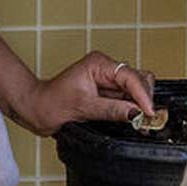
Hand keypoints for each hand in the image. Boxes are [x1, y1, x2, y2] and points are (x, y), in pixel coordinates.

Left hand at [27, 51, 155, 135]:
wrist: (37, 110)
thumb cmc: (51, 103)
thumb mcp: (82, 108)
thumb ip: (111, 109)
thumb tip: (135, 113)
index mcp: (99, 63)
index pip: (129, 76)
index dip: (142, 95)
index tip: (149, 112)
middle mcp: (106, 68)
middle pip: (139, 78)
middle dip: (145, 97)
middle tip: (147, 119)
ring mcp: (108, 80)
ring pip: (136, 89)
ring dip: (140, 104)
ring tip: (141, 122)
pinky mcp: (108, 93)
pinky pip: (128, 98)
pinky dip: (134, 109)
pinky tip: (134, 119)